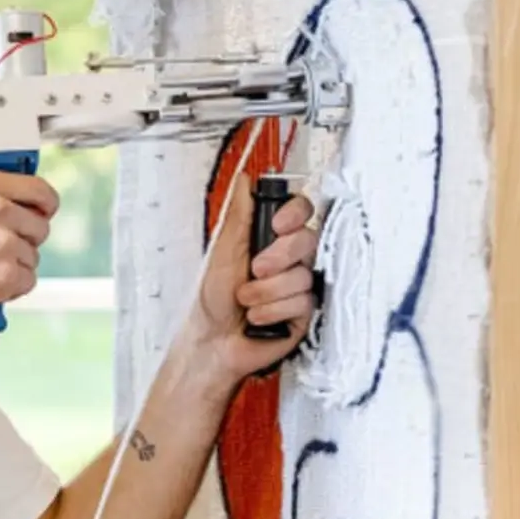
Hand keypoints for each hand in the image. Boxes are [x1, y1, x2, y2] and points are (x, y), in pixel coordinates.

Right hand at [0, 169, 59, 328]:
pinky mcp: (8, 273)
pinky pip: (28, 279)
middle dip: (25, 238)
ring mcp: (4, 242)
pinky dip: (12, 286)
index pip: (38, 188)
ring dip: (15, 264)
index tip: (43, 209)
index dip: (44, 203)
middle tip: (1, 248)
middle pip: (40, 224)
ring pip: (33, 254)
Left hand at [180, 172, 318, 389]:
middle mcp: (288, 259)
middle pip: (307, 240)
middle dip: (277, 258)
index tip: (278, 224)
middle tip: (254, 270)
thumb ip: (239, 214)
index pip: (300, 211)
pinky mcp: (304, 312)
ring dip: (266, 292)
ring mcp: (297, 285)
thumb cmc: (212, 297)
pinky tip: (258, 317)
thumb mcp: (222, 249)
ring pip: (302, 276)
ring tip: (246, 300)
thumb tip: (244, 179)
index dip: (295, 214)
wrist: (213, 339)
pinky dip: (272, 311)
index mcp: (269, 239)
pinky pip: (302, 302)